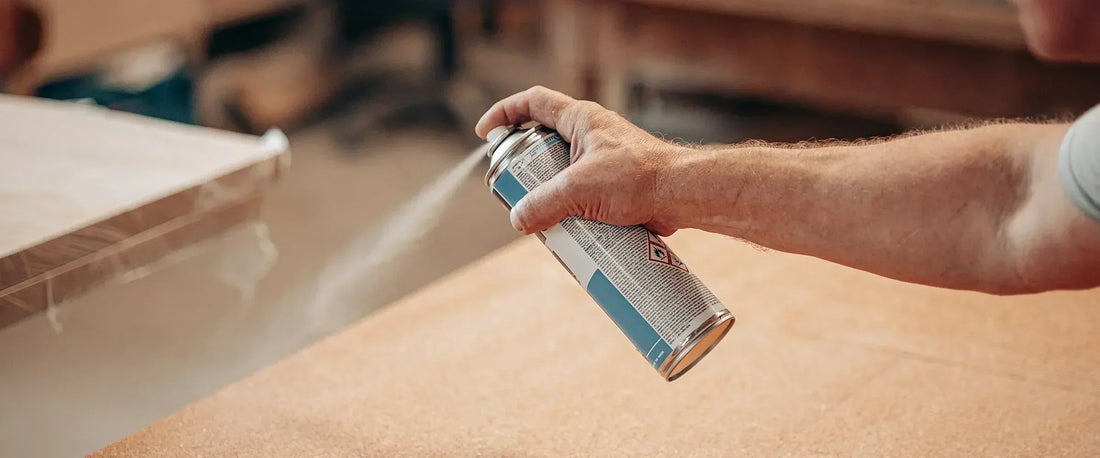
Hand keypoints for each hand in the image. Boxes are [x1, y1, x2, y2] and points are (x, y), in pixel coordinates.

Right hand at [475, 86, 682, 235]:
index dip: (504, 113)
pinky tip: (569, 230)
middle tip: (514, 191)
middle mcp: (592, 134)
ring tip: (542, 218)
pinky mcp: (616, 184)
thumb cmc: (641, 178)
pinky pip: (583, 194)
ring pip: (563, 173)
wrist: (685, 195)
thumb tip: (519, 220)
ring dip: (549, 195)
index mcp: (581, 119)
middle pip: (544, 144)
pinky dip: (572, 210)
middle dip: (525, 169)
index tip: (485, 134)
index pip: (533, 103)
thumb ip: (544, 203)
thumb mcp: (581, 189)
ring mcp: (605, 159)